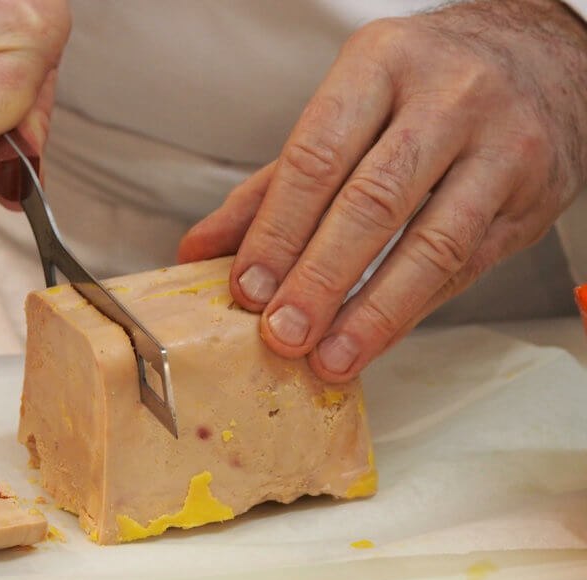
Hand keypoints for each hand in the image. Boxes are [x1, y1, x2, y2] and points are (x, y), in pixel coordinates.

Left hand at [179, 0, 586, 381]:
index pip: (317, 157)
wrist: (542, 58)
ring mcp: (501, 147)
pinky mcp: (532, 198)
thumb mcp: (345, 112)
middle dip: (319, 278)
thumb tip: (200, 250)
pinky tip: (373, 339)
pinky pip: (465, 267)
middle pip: (372, 203)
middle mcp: (448, 98)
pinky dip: (411, 311)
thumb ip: (271, 186)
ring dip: (371, 312)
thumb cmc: (423, 89)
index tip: (247, 287)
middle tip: (282, 332)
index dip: (277, 230)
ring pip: (430, 244)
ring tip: (328, 357)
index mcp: (382, 64)